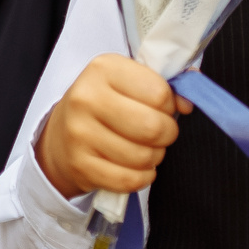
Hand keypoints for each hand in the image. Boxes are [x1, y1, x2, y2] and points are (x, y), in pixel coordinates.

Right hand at [35, 54, 189, 197]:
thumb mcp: (127, 82)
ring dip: (153, 156)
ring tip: (141, 147)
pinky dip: (141, 177)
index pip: (159, 92)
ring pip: (145, 157)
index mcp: (103, 69)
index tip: (157, 107)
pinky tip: (132, 166)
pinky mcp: (81, 165)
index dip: (168, 104)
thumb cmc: (103, 106)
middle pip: (154, 127)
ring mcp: (80, 133)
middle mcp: (87, 97)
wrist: (60, 137)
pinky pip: (131, 180)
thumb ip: (163, 85)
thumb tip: (187, 103)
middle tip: (156, 131)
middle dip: (166, 134)